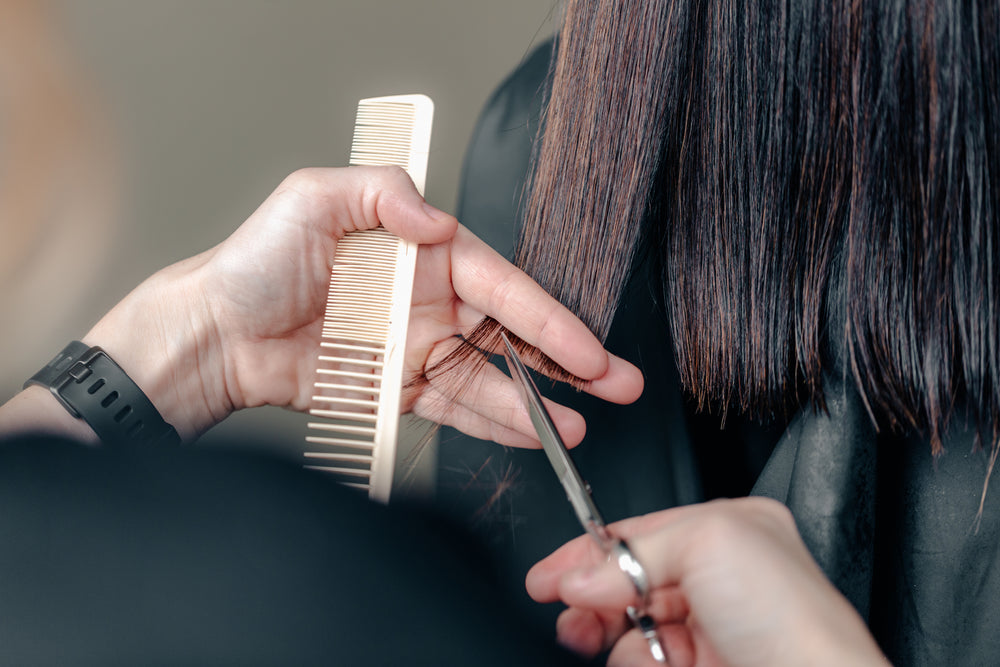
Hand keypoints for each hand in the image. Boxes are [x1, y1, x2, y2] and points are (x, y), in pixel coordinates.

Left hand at [65, 166, 640, 442]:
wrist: (215, 333)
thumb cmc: (257, 260)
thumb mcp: (315, 198)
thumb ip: (384, 197)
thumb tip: (438, 222)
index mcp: (422, 254)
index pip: (502, 287)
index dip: (548, 320)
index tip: (587, 349)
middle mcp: (430, 302)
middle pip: (512, 335)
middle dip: (569, 363)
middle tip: (619, 385)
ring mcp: (417, 350)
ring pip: (491, 381)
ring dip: (537, 406)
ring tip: (577, 430)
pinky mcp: (397, 392)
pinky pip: (454, 410)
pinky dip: (492, 426)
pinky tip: (529, 437)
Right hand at [526, 498, 888, 666]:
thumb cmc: (792, 623)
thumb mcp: (709, 542)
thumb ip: (635, 548)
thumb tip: (580, 575)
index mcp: (731, 532)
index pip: (640, 533)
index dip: (588, 552)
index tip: (547, 577)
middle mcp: (722, 579)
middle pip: (628, 582)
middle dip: (589, 599)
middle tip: (568, 616)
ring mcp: (711, 630)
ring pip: (629, 628)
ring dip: (609, 638)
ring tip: (599, 643)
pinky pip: (640, 661)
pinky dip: (632, 663)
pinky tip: (647, 664)